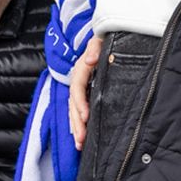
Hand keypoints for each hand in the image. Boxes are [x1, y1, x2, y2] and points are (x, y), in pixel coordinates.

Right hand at [69, 35, 101, 149]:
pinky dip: (79, 122)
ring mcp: (81, 86)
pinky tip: (81, 136)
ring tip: (80, 144)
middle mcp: (78, 79)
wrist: (106, 36)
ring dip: (76, 127)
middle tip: (81, 140)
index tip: (86, 117)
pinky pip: (79, 108)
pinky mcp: (86, 91)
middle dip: (76, 123)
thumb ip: (96, 47)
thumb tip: (91, 59)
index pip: (77, 88)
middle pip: (73, 104)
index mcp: (81, 67)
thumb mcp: (101, 38)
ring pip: (74, 109)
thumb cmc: (105, 38)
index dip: (80, 103)